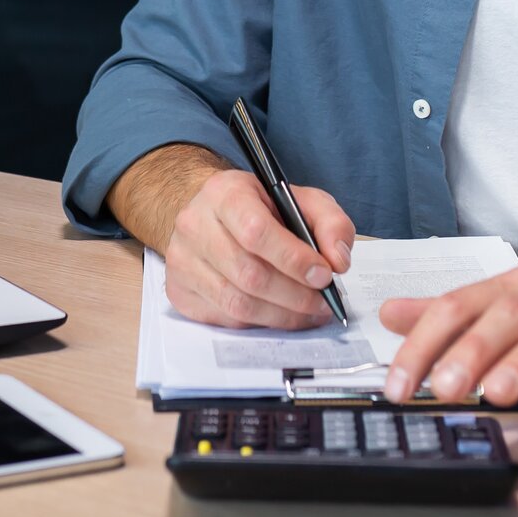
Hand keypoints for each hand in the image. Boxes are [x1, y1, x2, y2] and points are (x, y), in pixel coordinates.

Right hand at [163, 169, 355, 329]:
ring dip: (281, 315)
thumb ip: (330, 222)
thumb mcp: (301, 200)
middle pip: (248, 274)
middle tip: (323, 302)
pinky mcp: (179, 291)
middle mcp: (194, 225)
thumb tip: (338, 260)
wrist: (210, 214)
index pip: (256, 232)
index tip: (324, 275)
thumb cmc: (259, 208)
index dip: (294, 259)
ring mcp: (182, 260)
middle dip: (295, 295)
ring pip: (237, 303)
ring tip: (309, 313)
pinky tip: (280, 314)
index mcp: (224, 193)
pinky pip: (225, 319)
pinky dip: (260, 323)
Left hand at [379, 266, 517, 427]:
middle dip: (468, 350)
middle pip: (505, 315)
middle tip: (439, 388)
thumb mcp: (517, 308)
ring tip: (497, 394)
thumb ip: (455, 314)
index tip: (395, 387)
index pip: (458, 307)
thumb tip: (391, 314)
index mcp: (517, 290)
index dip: (423, 345)